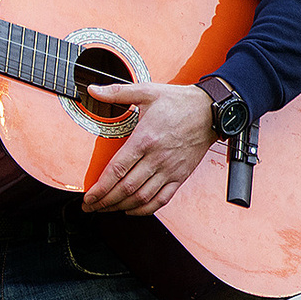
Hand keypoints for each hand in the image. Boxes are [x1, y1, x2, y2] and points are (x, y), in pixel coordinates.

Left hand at [80, 81, 214, 215]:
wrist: (212, 110)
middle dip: (104, 201)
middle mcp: (157, 157)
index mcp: (145, 139)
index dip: (100, 188)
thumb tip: (93, 90)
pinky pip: (162, 199)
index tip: (88, 196)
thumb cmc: (180, 102)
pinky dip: (145, 209)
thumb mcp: (146, 92)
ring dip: (121, 207)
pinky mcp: (180, 175)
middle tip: (90, 206)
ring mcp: (170, 169)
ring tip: (105, 209)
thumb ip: (117, 92)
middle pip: (126, 188)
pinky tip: (131, 209)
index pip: (117, 170)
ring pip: (142, 197)